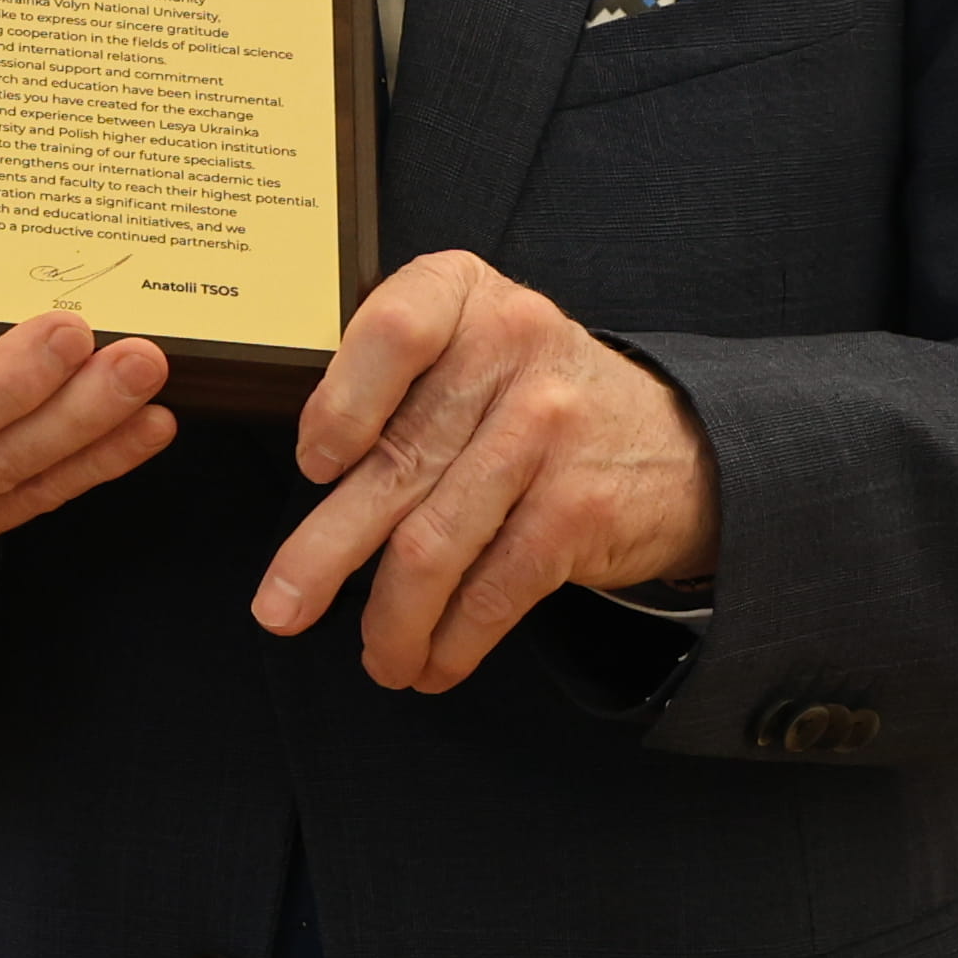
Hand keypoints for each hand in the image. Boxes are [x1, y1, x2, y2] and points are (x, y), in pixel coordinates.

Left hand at [254, 253, 718, 688]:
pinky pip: (493, 589)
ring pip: (434, 543)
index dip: (339, 402)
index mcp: (463, 294)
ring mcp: (547, 429)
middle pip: (396, 461)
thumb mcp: (470, 344)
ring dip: (391, 620)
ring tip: (375, 658)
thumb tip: (314, 483)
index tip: (313, 467)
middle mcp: (509, 349)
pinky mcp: (577, 508)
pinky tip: (431, 663)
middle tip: (278, 609)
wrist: (678, 443)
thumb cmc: (532, 395)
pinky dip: (453, 639)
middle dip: (323, 552)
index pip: (391, 331)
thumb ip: (398, 380)